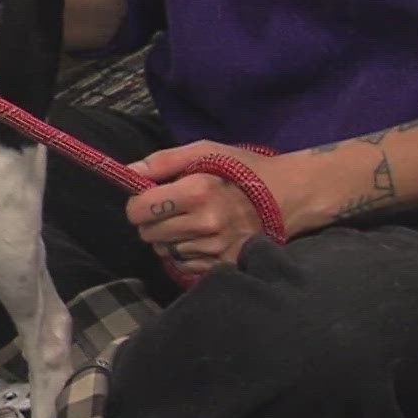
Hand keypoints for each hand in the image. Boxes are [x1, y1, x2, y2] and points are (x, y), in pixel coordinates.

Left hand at [124, 140, 287, 275]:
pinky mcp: (224, 265)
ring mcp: (216, 248)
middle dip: (153, 221)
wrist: (290, 196)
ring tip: (191, 223)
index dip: (138, 204)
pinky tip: (202, 238)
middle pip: (147, 233)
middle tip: (173, 210)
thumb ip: (163, 161)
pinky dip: (186, 253)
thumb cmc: (243, 170)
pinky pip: (184, 265)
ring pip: (164, 250)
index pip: (139, 210)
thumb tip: (128, 171)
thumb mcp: (206, 152)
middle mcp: (205, 223)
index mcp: (198, 192)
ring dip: (169, 238)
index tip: (149, 199)